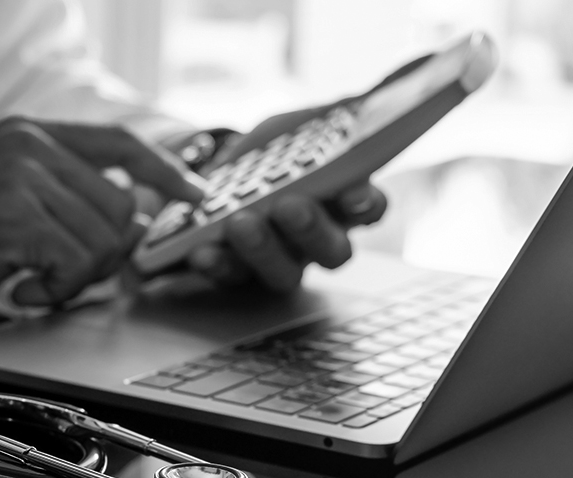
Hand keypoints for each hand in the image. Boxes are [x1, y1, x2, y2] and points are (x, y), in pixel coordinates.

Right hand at [0, 117, 203, 318]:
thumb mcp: (10, 202)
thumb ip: (68, 200)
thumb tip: (138, 222)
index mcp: (30, 134)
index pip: (120, 143)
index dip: (164, 171)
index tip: (195, 194)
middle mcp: (28, 143)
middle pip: (121, 205)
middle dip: (106, 255)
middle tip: (61, 276)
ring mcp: (19, 176)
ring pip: (103, 237)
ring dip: (75, 278)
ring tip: (30, 282)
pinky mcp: (10, 216)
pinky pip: (74, 262)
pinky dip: (54, 290)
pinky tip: (17, 290)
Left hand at [191, 107, 386, 290]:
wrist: (223, 169)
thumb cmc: (275, 149)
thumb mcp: (298, 127)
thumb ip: (324, 124)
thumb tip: (350, 107)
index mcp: (343, 202)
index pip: (369, 209)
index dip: (364, 204)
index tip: (352, 194)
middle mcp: (320, 239)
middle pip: (332, 251)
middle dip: (310, 228)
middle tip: (288, 205)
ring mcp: (283, 261)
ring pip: (285, 272)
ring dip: (262, 249)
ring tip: (239, 222)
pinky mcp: (242, 273)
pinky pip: (232, 276)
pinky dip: (217, 263)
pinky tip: (203, 250)